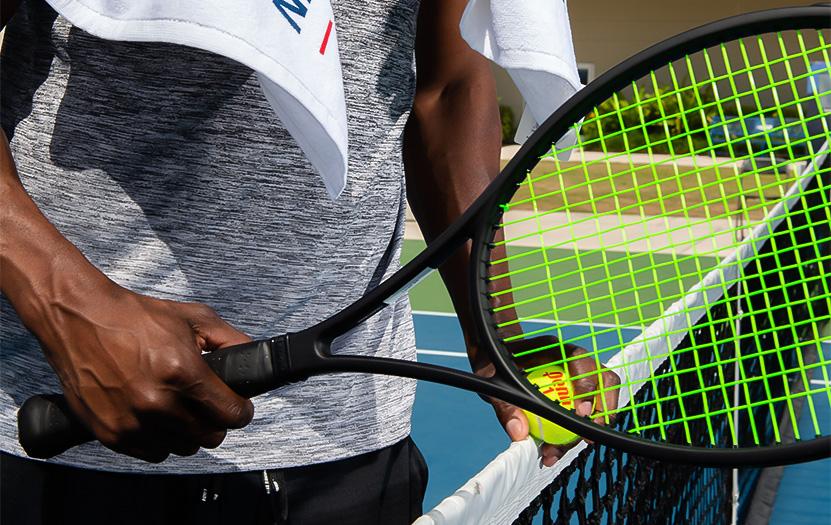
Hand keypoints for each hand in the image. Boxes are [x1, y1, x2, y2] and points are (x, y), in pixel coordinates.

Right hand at [1, 127, 252, 461]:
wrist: (81, 320)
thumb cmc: (136, 317)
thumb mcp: (194, 318)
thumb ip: (231, 340)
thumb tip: (255, 356)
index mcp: (181, 372)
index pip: (230, 413)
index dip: (241, 411)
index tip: (240, 408)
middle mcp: (156, 401)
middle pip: (209, 435)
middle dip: (216, 422)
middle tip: (210, 407)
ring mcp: (131, 421)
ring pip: (183, 448)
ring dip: (188, 433)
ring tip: (181, 410)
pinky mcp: (110, 433)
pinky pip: (152, 453)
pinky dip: (160, 440)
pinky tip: (157, 417)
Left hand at [476, 337, 619, 466]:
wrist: (493, 357)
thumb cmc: (494, 363)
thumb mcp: (491, 379)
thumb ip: (504, 404)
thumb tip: (519, 433)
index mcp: (554, 349)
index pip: (580, 360)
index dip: (586, 385)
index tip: (581, 412)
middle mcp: (572, 360)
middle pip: (604, 380)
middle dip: (602, 411)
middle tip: (585, 438)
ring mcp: (577, 376)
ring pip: (600, 399)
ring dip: (589, 428)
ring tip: (560, 451)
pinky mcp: (574, 393)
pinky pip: (585, 413)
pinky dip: (573, 433)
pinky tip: (554, 450)